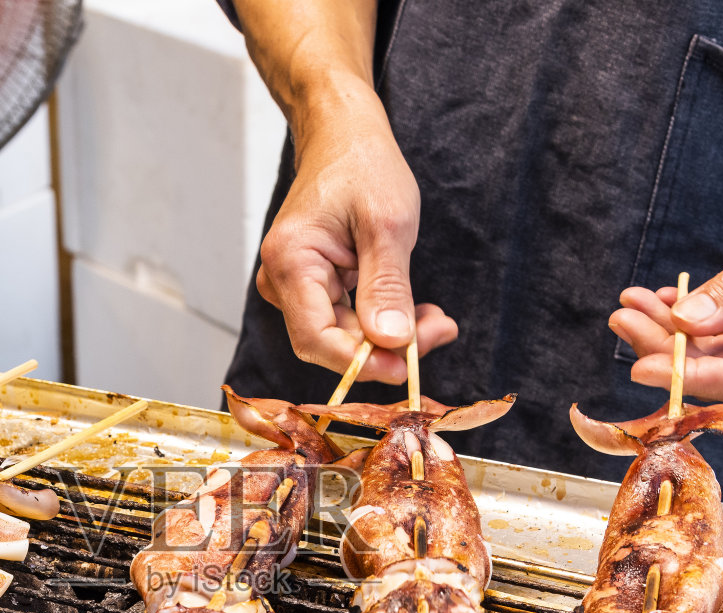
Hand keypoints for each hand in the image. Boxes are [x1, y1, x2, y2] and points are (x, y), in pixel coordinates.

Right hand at [255, 82, 456, 384]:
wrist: (344, 135)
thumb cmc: (361, 165)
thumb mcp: (387, 223)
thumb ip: (387, 286)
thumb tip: (392, 343)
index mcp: (290, 262)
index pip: (317, 338)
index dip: (361, 362)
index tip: (407, 367)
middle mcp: (282, 280)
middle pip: (332, 342)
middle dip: (387, 347)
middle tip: (440, 331)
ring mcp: (296, 286)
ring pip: (344, 336)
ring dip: (391, 336)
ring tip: (437, 320)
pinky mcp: (313, 287)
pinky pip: (348, 319)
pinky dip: (384, 319)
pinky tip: (417, 312)